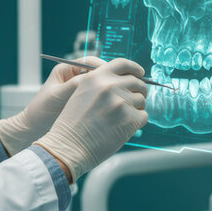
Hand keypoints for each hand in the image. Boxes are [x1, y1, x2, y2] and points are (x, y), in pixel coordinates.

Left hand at [0, 57, 107, 154]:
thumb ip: (74, 86)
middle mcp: (74, 77)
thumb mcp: (57, 96)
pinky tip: (111, 108)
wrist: (33, 128)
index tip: (113, 76)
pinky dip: (104, 101)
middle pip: (98, 72)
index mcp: (66, 69)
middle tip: (119, 88)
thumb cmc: (40, 111)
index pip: (90, 62)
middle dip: (109, 79)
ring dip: (108, 91)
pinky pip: (97, 98)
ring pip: (100, 86)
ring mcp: (79, 90)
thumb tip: (94, 79)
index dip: (104, 67)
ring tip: (116, 98)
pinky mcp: (83, 102)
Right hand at [34, 58, 147, 180]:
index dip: (134, 68)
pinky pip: (143, 116)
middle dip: (138, 91)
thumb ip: (100, 85)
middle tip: (134, 101)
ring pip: (141, 100)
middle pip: (137, 82)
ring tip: (120, 119)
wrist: (68, 146)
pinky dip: (137, 122)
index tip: (140, 73)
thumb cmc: (72, 125)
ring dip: (136, 109)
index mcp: (96, 77)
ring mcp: (121, 102)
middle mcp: (109, 86)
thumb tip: (125, 82)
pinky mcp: (129, 119)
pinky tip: (122, 128)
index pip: (122, 64)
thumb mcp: (80, 94)